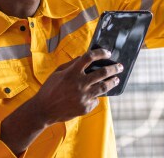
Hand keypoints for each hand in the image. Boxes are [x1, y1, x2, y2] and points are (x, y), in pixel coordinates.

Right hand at [0, 49, 121, 154]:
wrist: (44, 110)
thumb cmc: (49, 89)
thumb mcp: (57, 73)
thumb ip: (71, 64)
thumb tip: (83, 57)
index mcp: (71, 72)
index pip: (89, 57)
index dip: (100, 53)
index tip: (108, 53)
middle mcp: (79, 83)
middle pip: (103, 72)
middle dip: (114, 68)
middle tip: (120, 67)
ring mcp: (83, 96)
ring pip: (104, 87)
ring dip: (112, 82)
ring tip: (116, 80)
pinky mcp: (85, 107)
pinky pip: (96, 100)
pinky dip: (96, 97)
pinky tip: (95, 95)